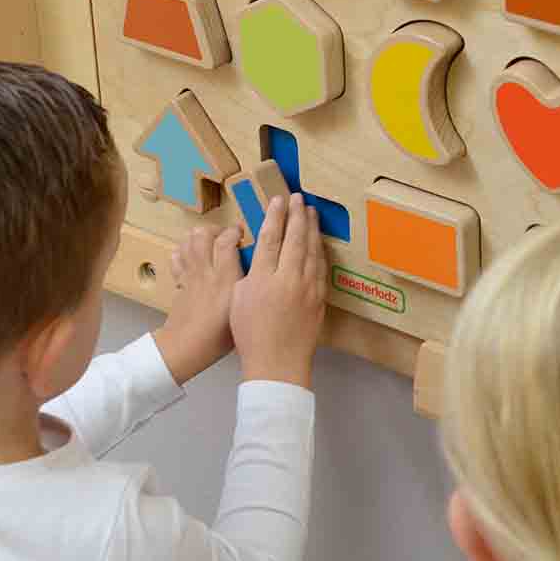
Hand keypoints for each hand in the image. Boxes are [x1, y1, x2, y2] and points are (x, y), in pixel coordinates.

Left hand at [153, 224, 242, 385]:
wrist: (187, 348)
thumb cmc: (218, 336)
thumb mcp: (244, 312)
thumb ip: (252, 289)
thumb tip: (261, 272)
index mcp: (226, 278)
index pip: (226, 241)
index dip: (234, 232)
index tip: (242, 234)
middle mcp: (207, 271)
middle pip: (203, 234)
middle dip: (216, 230)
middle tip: (227, 238)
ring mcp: (190, 274)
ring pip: (189, 241)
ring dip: (200, 237)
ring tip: (212, 244)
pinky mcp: (180, 280)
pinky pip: (177, 256)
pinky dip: (185, 250)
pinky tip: (195, 256)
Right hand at [230, 194, 327, 388]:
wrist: (278, 363)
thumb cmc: (251, 335)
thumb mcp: (238, 299)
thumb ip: (250, 272)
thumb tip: (260, 253)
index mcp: (263, 278)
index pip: (271, 237)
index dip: (275, 216)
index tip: (279, 200)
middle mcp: (288, 278)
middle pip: (295, 238)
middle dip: (296, 214)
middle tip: (298, 197)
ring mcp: (307, 287)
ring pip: (311, 249)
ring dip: (311, 228)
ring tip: (310, 211)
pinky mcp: (319, 297)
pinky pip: (321, 266)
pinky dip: (319, 249)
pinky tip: (318, 241)